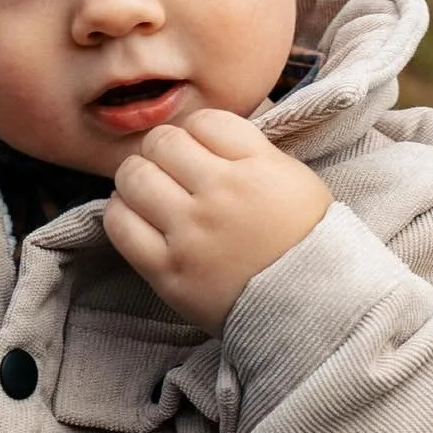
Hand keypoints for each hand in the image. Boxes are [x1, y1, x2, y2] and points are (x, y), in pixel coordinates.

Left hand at [103, 109, 331, 336]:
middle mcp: (221, 195)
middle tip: (169, 167)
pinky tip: (135, 213)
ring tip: (148, 188)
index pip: (205, 121)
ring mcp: (191, 234)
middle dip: (162, 149)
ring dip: (136, 176)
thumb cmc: (305, 243)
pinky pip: (119, 224)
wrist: (312, 311)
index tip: (200, 148)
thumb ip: (250, 151)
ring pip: (134, 176)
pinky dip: (120, 211)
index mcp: (259, 169)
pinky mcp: (167, 271)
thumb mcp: (294, 180)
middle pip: (163, 142)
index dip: (197, 131)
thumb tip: (200, 133)